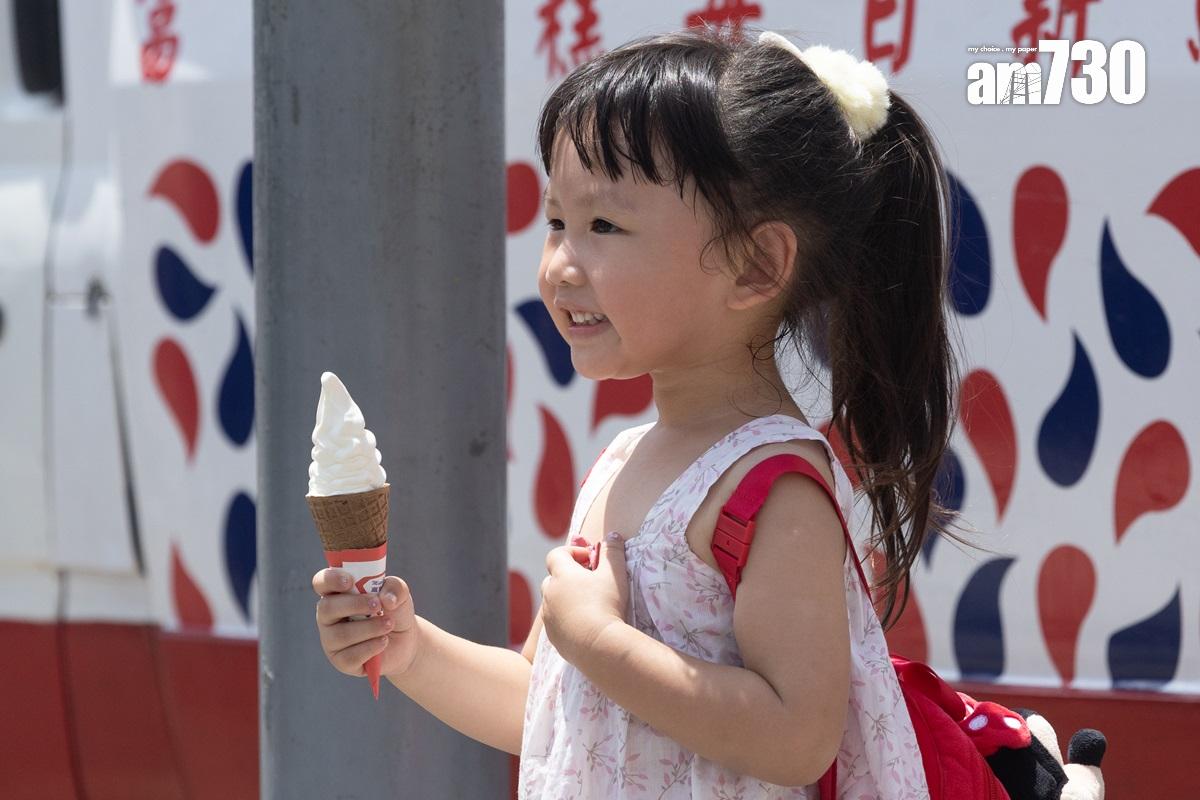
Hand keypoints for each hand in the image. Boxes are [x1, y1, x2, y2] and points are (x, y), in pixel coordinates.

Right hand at [313, 569, 420, 678]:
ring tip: (389, 624)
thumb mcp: (400, 594)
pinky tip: (384, 641)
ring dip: (370, 628)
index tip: (350, 581)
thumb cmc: (394, 611)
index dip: (331, 579)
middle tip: (378, 605)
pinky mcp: (341, 661)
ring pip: (341, 634)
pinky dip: (371, 647)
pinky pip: (350, 656)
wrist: (405, 640)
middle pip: (326, 608)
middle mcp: (329, 616)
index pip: (321, 582)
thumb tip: (385, 599)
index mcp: (337, 593)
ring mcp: (332, 640)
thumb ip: (395, 588)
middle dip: (354, 604)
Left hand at [541, 531, 629, 662]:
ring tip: (589, 606)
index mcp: (561, 575)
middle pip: (553, 578)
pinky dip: (567, 620)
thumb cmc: (607, 604)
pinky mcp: (552, 637)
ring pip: (553, 602)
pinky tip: (586, 626)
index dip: (572, 553)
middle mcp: (549, 594)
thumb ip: (613, 551)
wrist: (599, 647)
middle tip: (590, 584)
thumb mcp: (615, 573)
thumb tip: (613, 536)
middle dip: (569, 578)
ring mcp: (549, 617)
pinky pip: (556, 623)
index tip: (590, 560)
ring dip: (566, 599)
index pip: (556, 554)